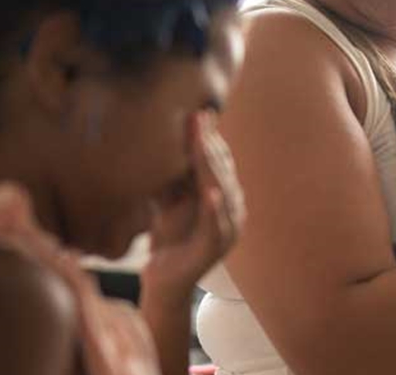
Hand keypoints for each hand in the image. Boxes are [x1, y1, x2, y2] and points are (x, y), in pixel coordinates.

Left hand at [141, 112, 244, 295]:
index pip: (219, 161)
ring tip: (202, 142)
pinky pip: (217, 224)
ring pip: (222, 191)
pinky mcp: (215, 249)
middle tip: (198, 117)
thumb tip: (164, 140)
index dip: (209, 137)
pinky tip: (211, 191)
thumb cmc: (167, 239)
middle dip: (209, 143)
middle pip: (222, 170)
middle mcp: (232, 211)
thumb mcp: (169, 201)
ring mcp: (228, 230)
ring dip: (212, 166)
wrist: (163, 282)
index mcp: (224, 197)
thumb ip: (173, 176)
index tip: (199, 113)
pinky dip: (215, 208)